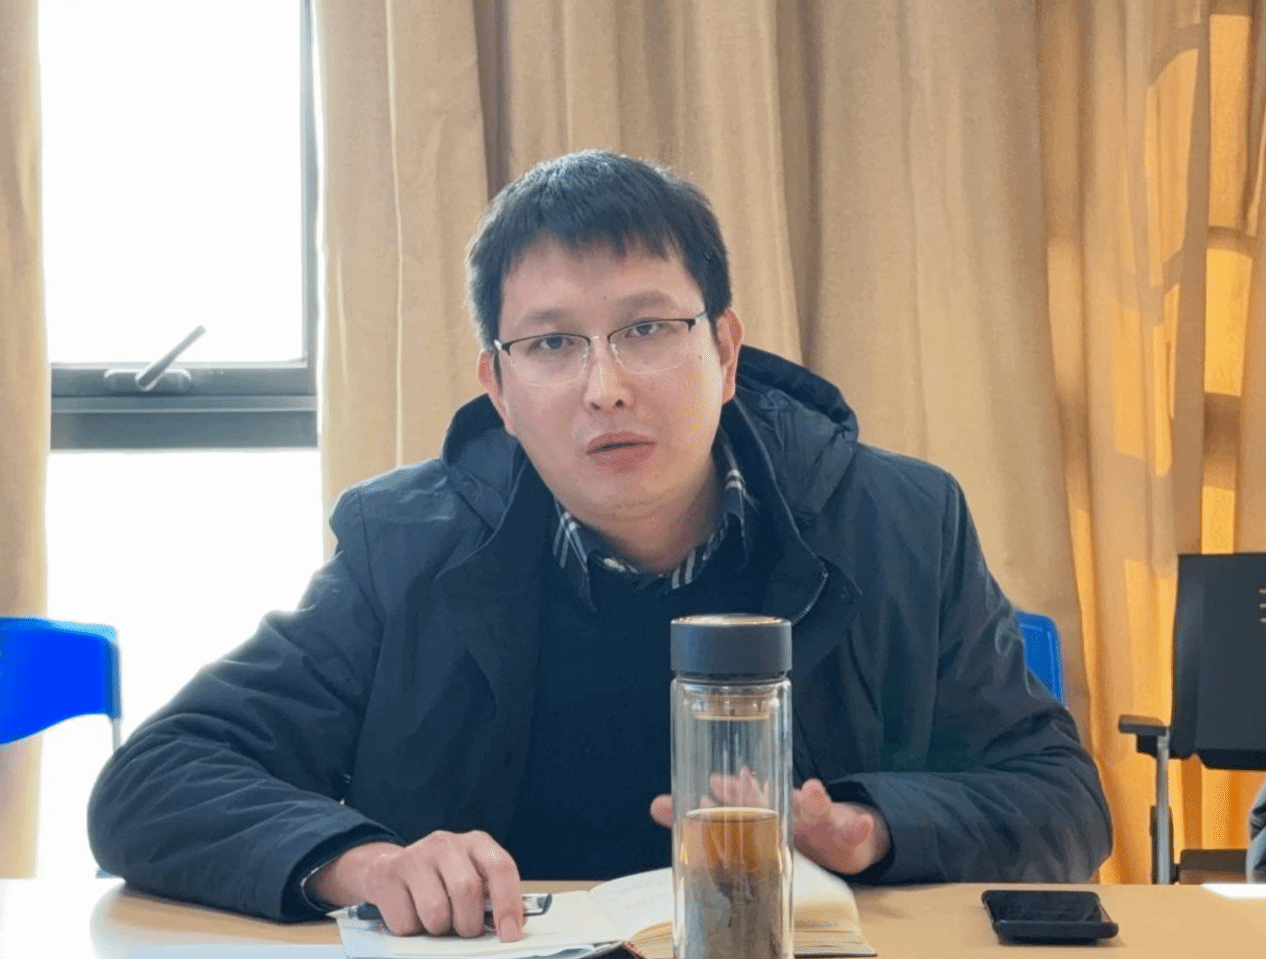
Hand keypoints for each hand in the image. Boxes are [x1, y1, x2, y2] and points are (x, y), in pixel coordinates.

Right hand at [308, 833, 523, 939]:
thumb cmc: (442, 879)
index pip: (500, 867)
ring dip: (439, 928)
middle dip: (468, 923)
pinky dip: (413, 929)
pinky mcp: (388, 873)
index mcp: (476, 843)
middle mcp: (446, 843)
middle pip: (466, 890)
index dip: (508, 903)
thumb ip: (493, 897)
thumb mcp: (474, 878)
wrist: (392, 869)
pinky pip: (407, 921)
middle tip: (463, 928)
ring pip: (436, 911)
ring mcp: (415, 855)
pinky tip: (413, 913)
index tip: (509, 934)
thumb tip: (510, 928)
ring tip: (437, 919)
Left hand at [649, 777, 890, 875]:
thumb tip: (655, 805)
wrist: (841, 830)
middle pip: (778, 797)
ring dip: (815, 799)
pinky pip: (856, 830)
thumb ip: (706, 816)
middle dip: (767, 791)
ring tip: (813, 790)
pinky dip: (861, 826)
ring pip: (817, 807)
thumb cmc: (788, 824)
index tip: (713, 782)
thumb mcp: (754, 822)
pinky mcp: (847, 831)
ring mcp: (821, 817)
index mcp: (765, 806)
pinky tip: (863, 824)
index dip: (730, 791)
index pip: (745, 797)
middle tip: (749, 781)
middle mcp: (790, 806)